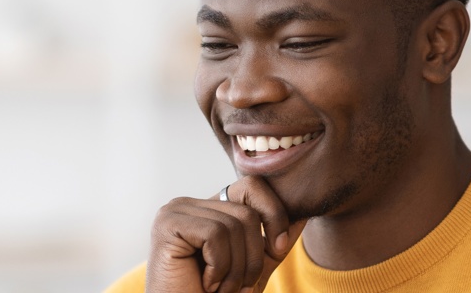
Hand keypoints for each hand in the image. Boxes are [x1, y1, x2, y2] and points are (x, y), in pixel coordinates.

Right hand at [146, 175, 307, 292]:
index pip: (252, 187)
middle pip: (247, 212)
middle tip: (237, 287)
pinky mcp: (168, 223)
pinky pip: (215, 234)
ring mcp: (176, 211)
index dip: (274, 215)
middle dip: (252, 257)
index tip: (276, 251)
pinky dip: (219, 267)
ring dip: (235, 269)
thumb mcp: (254, 267)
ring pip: (234, 225)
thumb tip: (303, 213)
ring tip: (218, 289)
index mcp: (208, 209)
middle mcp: (189, 204)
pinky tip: (204, 283)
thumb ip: (275, 240)